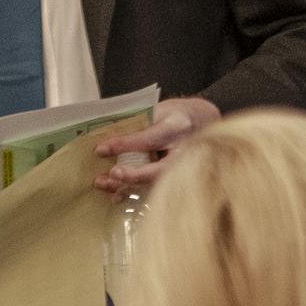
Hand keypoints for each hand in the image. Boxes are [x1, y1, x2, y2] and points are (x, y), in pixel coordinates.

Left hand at [94, 96, 221, 194]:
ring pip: (155, 182)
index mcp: (177, 127)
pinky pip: (155, 189)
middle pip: (158, 169)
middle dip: (133, 175)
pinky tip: (117, 195)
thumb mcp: (159, 109)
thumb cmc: (178, 114)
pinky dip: (135, 193)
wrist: (205, 121)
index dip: (124, 145)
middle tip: (111, 174)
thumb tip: (108, 138)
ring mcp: (184, 166)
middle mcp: (183, 150)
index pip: (148, 139)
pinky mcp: (179, 177)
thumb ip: (138, 124)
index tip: (101, 149)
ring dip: (128, 186)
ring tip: (103, 184)